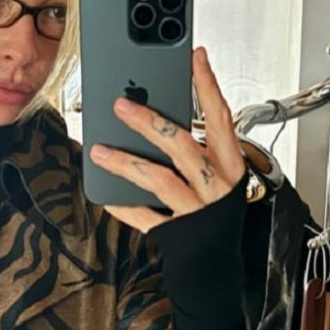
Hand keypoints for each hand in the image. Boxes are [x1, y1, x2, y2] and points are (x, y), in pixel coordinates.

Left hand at [88, 47, 246, 232]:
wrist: (217, 272)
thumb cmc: (216, 218)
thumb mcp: (217, 178)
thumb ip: (196, 150)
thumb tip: (156, 117)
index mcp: (231, 165)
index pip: (220, 117)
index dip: (207, 85)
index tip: (195, 57)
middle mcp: (217, 186)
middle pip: (182, 145)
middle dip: (149, 122)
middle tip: (121, 105)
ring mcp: (196, 210)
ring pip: (158, 178)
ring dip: (125, 162)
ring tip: (99, 150)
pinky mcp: (177, 234)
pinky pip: (144, 216)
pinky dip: (122, 204)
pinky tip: (104, 192)